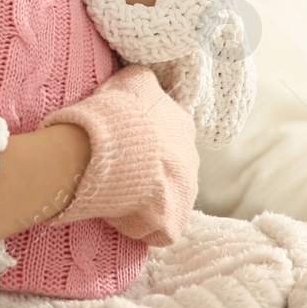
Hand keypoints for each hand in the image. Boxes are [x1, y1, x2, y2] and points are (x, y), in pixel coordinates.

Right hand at [37, 64, 199, 247]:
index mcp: (184, 126)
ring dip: (146, 200)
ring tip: (116, 193)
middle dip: (148, 173)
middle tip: (118, 170)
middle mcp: (192, 159)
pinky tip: (118, 214)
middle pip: (170, 170)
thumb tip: (144, 84)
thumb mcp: (133, 80)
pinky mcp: (173, 222)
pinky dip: (137, 224)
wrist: (113, 148)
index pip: (168, 136)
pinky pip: (156, 227)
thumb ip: (144, 83)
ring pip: (165, 199)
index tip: (124, 146)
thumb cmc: (119, 111)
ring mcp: (186, 194)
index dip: (144, 143)